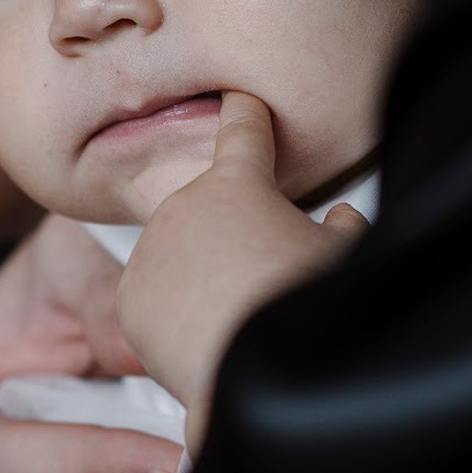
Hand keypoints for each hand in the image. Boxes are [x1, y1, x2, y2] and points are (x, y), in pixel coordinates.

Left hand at [115, 93, 365, 447]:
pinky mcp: (129, 300)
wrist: (253, 370)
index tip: (239, 102)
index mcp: (238, 185)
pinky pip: (156, 301)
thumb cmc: (299, 308)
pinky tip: (210, 338)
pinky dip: (178, 317)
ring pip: (181, 258)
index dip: (245, 113)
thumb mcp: (340, 256)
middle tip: (266, 275)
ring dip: (204, 277)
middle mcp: (184, 207)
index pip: (243, 131)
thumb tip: (343, 221)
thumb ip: (340, 229)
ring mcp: (150, 252)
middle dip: (233, 235)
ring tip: (242, 316)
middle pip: (210, 212)